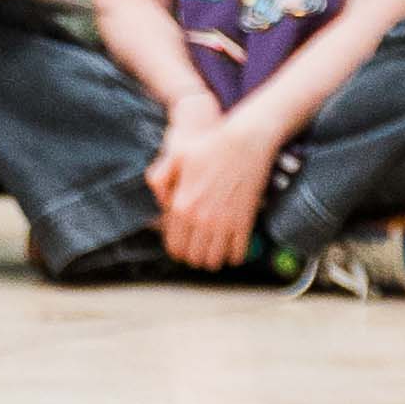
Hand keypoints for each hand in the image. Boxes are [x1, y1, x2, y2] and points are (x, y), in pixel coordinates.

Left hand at [152, 98, 280, 272]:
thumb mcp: (175, 155)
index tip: (181, 245)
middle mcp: (201, 218)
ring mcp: (224, 222)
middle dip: (193, 257)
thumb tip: (159, 202)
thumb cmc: (209, 146)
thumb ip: (160, 177)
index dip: (177, 250)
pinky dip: (233, 255)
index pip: (174, 246)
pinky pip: (238, 254)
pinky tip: (231, 247)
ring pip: (214, 261)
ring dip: (213, 258)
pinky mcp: (244, 222)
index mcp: (181, 205)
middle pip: (193, 258)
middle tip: (197, 248)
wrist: (244, 142)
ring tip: (213, 249)